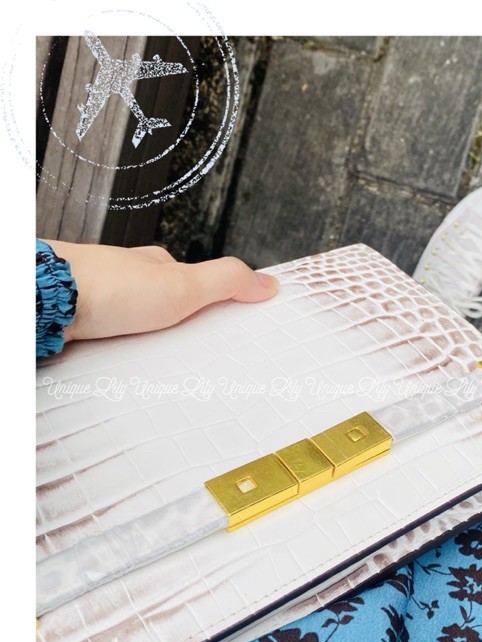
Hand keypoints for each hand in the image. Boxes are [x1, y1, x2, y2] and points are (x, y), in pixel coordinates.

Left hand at [43, 240, 279, 342]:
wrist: (48, 300)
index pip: (196, 285)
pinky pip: (113, 343)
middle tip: (193, 356)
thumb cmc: (108, 288)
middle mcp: (129, 280)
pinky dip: (122, 354)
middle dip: (180, 332)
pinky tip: (126, 365)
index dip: (213, 307)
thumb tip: (268, 282)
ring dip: (149, 346)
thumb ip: (226, 282)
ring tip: (160, 368)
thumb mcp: (184, 285)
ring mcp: (105, 301)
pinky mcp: (85, 324)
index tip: (227, 329)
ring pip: (138, 328)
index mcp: (156, 266)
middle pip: (167, 310)